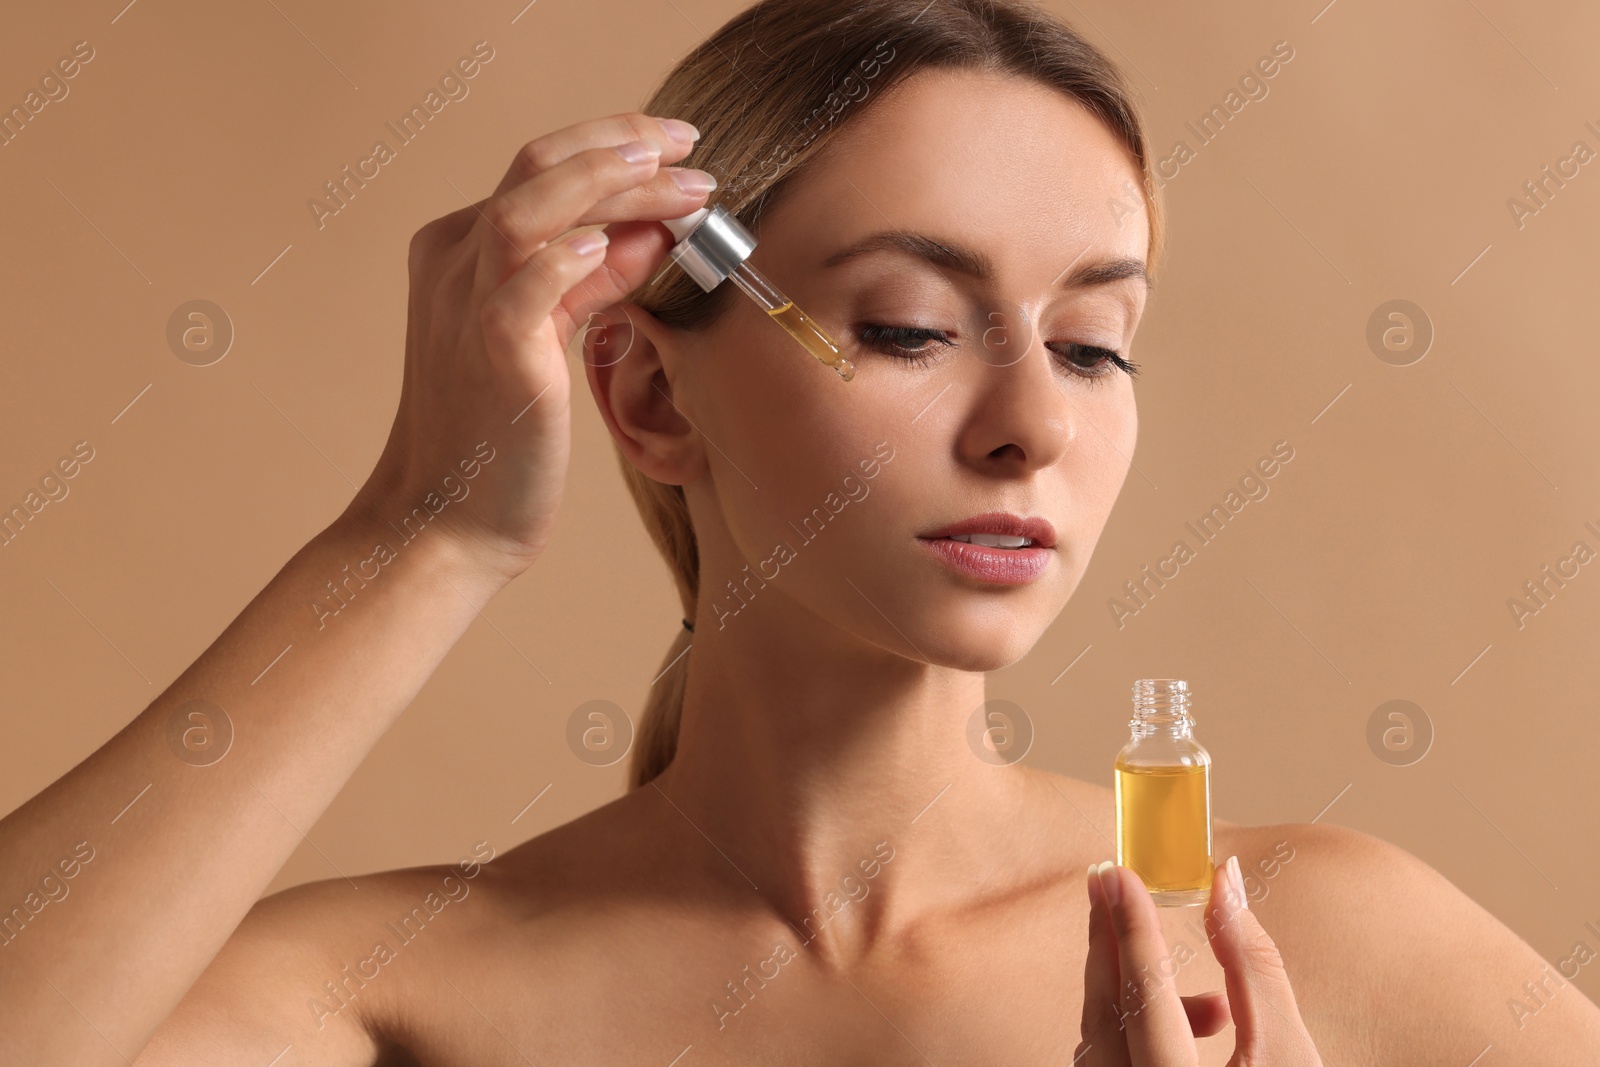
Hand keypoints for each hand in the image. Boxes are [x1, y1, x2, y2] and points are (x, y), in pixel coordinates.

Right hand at [344, 112, 715, 583]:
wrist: (444, 520)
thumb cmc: (497, 436)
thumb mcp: (547, 339)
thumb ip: (590, 283)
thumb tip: (652, 231)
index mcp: (461, 251)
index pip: (542, 170)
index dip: (614, 146)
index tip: (679, 147)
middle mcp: (455, 263)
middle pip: (538, 166)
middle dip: (623, 145)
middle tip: (695, 148)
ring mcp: (465, 304)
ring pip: (530, 207)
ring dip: (611, 183)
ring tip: (682, 184)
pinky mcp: (490, 353)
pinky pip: (522, 286)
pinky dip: (569, 259)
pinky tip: (621, 246)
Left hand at [1076, 856, 1322, 1065]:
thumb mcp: (1288, 1051)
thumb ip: (1253, 965)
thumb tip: (1225, 882)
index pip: (1146, 999)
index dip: (1131, 929)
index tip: (1118, 873)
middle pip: (1105, 1016)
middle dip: (1109, 943)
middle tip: (1109, 882)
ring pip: (1099, 1041)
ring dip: (1132, 994)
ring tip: (1215, 1009)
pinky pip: (1107, 1061)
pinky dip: (1136, 1031)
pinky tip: (1198, 1034)